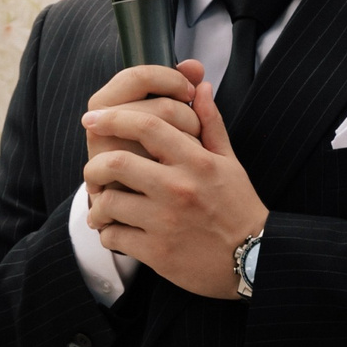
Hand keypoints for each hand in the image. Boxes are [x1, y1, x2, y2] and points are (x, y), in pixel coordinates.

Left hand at [81, 78, 267, 298]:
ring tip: (101, 208)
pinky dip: (106, 234)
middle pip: (116, 162)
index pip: (147, 125)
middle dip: (94, 167)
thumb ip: (210, 124)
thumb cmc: (238, 207)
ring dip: (97, 205)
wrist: (254, 259)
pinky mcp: (157, 251)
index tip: (92, 119)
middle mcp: (179, 188)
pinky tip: (113, 232)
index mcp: (196, 161)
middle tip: (93, 173)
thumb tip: (200, 86)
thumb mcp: (229, 162)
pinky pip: (113, 237)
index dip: (114, 118)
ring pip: (109, 202)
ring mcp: (166, 220)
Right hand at [84, 60, 205, 190]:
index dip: (172, 80)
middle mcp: (99, 126)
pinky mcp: (124, 181)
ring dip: (190, 139)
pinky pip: (166, 163)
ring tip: (187, 148)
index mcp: (105, 102)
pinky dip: (184, 162)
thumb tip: (195, 66)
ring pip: (169, 135)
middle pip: (163, 106)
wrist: (129, 202)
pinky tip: (182, 168)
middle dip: (189, 115)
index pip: (139, 76)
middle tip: (194, 129)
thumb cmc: (146, 151)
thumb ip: (176, 86)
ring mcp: (109, 156)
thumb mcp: (159, 114)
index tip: (188, 93)